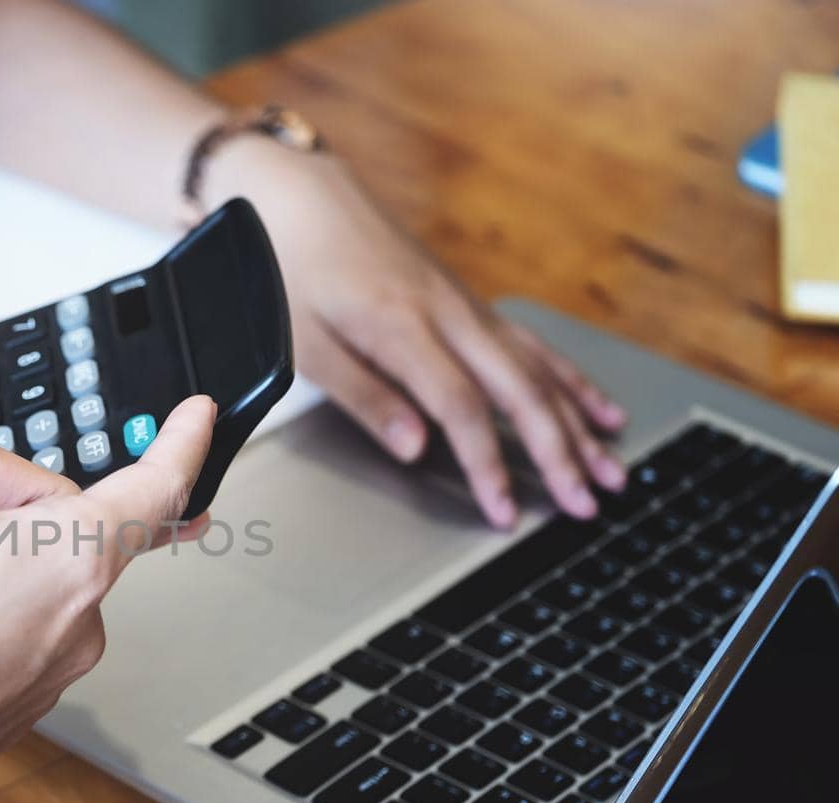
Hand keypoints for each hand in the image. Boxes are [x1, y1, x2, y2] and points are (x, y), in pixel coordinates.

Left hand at [210, 139, 626, 527]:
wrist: (297, 192)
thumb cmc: (290, 267)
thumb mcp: (304, 342)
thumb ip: (364, 397)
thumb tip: (415, 448)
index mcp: (402, 329)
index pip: (462, 410)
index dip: (488, 465)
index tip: (505, 511)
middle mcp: (448, 314)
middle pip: (519, 392)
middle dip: (559, 453)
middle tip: (589, 504)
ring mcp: (464, 304)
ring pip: (537, 369)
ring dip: (579, 422)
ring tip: (612, 468)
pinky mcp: (467, 300)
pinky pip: (531, 344)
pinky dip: (569, 379)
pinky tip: (598, 406)